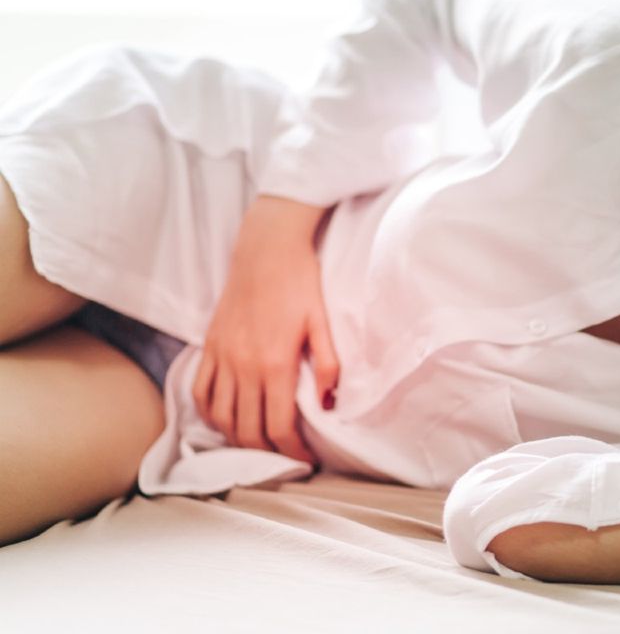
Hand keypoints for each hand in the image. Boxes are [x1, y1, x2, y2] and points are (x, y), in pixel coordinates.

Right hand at [192, 196, 339, 466]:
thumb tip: (329, 404)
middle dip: (268, 453)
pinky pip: (201, 391)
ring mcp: (222, 357)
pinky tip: (225, 421)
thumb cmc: (300, 282)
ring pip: (221, 418)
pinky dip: (210, 415)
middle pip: (248, 430)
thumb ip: (328, 365)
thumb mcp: (323, 323)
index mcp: (275, 364)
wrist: (265, 249)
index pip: (279, 427)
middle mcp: (244, 367)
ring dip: (238, 439)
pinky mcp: (209, 346)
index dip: (293, 452)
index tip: (307, 460)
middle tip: (286, 458)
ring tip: (260, 444)